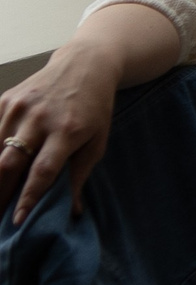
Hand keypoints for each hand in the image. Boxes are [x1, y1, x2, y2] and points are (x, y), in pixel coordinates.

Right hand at [0, 41, 118, 224]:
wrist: (86, 63)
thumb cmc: (95, 108)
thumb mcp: (97, 140)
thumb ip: (79, 175)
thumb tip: (72, 211)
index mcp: (67, 131)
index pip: (42, 171)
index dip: (28, 198)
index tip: (17, 221)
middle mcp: (40, 118)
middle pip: (10, 163)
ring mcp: (19, 108)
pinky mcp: (5, 100)